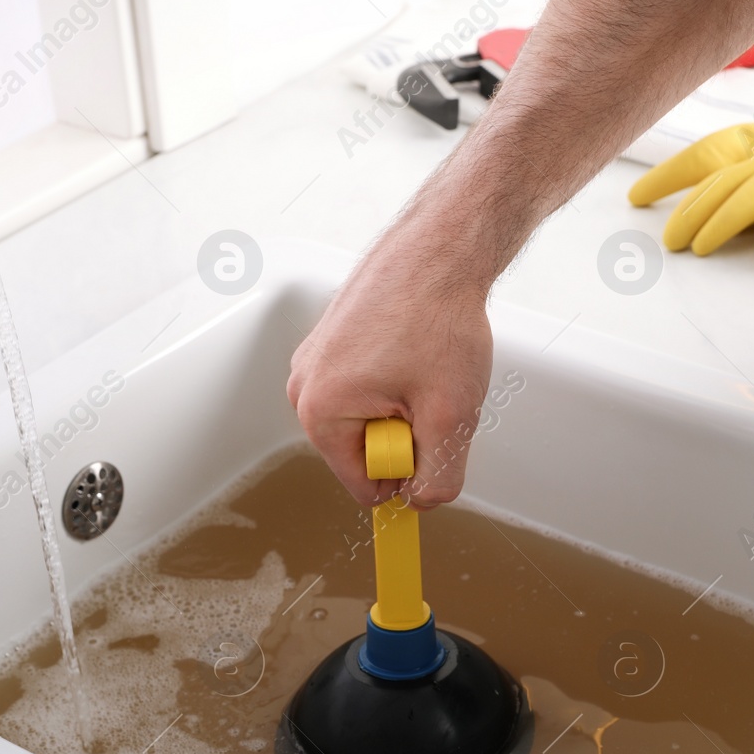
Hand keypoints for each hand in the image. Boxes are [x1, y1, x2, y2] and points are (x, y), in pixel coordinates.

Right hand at [288, 253, 492, 509]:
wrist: (439, 250)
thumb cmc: (437, 318)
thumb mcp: (450, 416)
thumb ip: (438, 478)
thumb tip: (422, 503)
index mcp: (319, 412)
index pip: (365, 487)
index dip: (409, 473)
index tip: (432, 437)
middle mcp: (303, 386)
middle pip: (363, 452)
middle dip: (405, 435)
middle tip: (431, 394)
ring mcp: (314, 361)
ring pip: (367, 419)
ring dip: (403, 407)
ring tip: (424, 368)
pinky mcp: (330, 343)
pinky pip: (364, 389)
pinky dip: (396, 380)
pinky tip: (415, 350)